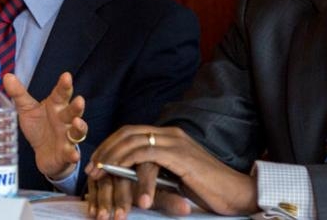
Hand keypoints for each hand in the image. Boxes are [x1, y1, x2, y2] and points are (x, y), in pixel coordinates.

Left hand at [3, 72, 87, 179]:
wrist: (42, 153)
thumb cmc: (38, 127)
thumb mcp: (27, 109)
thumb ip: (19, 94)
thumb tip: (7, 76)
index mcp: (56, 106)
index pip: (61, 94)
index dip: (64, 85)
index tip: (66, 76)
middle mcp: (65, 120)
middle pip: (72, 111)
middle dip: (76, 106)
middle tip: (79, 100)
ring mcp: (67, 136)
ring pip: (77, 130)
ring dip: (79, 127)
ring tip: (77, 122)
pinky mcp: (66, 152)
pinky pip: (71, 153)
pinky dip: (73, 154)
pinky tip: (74, 155)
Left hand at [85, 125, 258, 218]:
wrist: (236, 194)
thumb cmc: (208, 190)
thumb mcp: (175, 177)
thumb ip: (156, 171)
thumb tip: (131, 177)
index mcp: (170, 136)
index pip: (132, 132)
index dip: (111, 145)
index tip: (96, 162)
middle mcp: (170, 133)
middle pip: (128, 133)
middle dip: (105, 149)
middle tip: (90, 168)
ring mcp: (175, 142)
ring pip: (132, 141)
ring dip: (110, 157)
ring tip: (97, 174)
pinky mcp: (178, 155)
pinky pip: (144, 153)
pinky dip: (125, 162)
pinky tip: (114, 174)